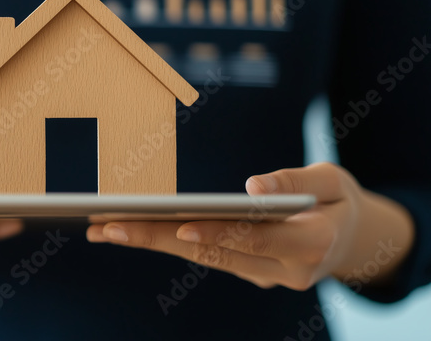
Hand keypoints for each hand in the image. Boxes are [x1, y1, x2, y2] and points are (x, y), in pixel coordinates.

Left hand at [86, 162, 413, 290]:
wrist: (354, 240)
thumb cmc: (338, 200)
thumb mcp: (332, 181)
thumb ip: (295, 182)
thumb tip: (253, 187)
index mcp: (312, 244)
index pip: (257, 238)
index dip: (219, 232)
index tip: (181, 225)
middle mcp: (286, 270)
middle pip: (213, 253)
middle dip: (158, 239)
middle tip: (107, 226)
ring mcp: (264, 276)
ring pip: (201, 258)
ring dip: (151, 243)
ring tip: (102, 228)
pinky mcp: (248, 273)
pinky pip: (203, 257)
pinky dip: (166, 243)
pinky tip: (129, 231)